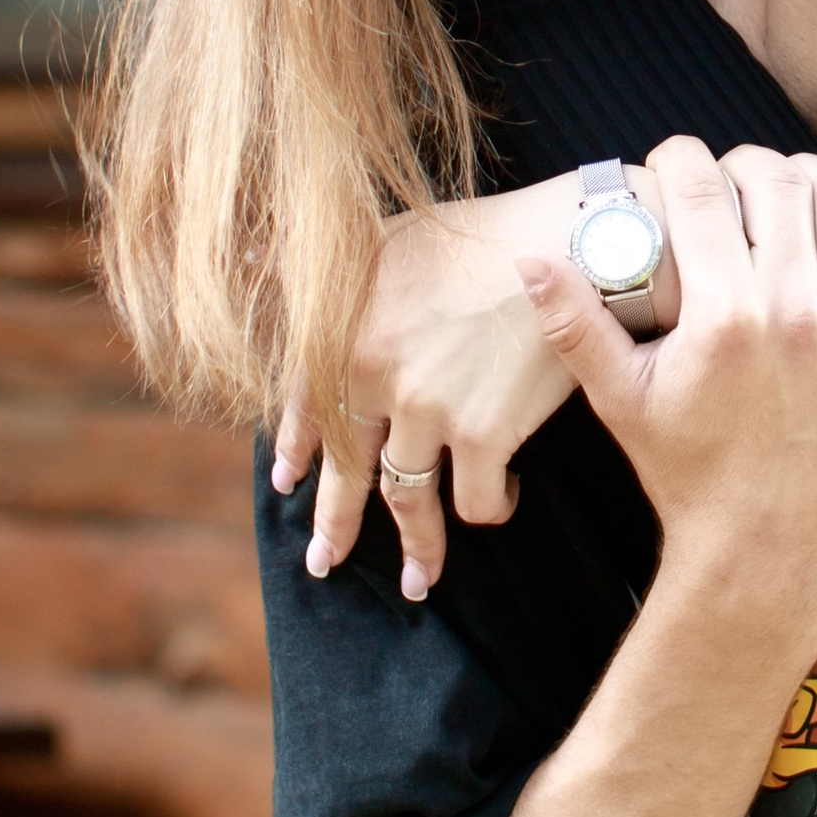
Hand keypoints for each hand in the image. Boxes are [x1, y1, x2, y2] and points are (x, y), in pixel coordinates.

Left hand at [279, 188, 630, 600]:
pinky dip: (489, 508)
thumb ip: (323, 263)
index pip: (307, 406)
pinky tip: (504, 498)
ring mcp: (426, 409)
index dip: (299, 448)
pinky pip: (476, 500)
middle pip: (347, 469)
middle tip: (323, 563)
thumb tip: (249, 261)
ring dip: (415, 548)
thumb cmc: (485, 234)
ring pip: (408, 501)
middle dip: (335, 525)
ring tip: (417, 583)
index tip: (290, 482)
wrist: (568, 242)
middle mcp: (373, 374)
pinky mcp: (483, 434)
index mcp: (345, 329)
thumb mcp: (388, 234)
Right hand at [516, 136, 816, 663]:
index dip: (680, 158)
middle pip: (775, 181)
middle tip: (723, 180)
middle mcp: (795, 307)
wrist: (772, 549)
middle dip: (741, 164)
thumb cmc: (690, 476)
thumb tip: (530, 259)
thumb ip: (576, 323)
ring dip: (809, 175)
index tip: (671, 163)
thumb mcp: (620, 400)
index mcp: (723, 313)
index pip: (701, 188)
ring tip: (782, 182)